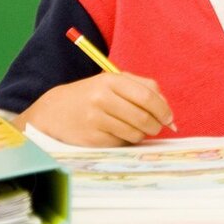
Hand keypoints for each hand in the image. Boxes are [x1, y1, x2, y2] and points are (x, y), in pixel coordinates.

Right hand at [14, 72, 174, 146]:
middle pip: (143, 116)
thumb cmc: (92, 95)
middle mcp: (102, 98)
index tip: (169, 118)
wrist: (54, 111)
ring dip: (142, 134)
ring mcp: (95, 119)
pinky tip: (118, 133)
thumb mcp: (113, 82)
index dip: (163, 109)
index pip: (147, 95)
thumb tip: (168, 110)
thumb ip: (143, 88)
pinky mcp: (91, 138)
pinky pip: (121, 143)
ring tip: (137, 129)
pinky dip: (126, 140)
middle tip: (157, 127)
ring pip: (134, 132)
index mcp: (111, 80)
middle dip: (156, 125)